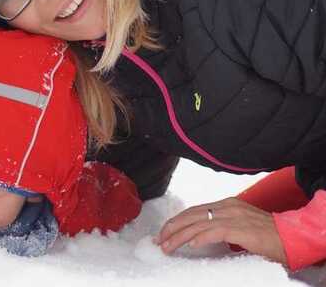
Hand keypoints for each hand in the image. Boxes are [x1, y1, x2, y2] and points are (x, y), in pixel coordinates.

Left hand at [155, 197, 286, 264]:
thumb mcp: (239, 225)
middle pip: (191, 215)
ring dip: (180, 236)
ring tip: (167, 246)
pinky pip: (216, 231)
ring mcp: (234, 216)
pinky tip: (191, 244)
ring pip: (199, 224)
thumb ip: (221, 226)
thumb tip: (200, 235)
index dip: (177, 221)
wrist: (291, 236)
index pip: (194, 210)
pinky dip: (201, 237)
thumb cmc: (267, 234)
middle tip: (158, 240)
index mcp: (226, 204)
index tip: (163, 232)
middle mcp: (227, 207)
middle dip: (172, 227)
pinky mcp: (241, 228)